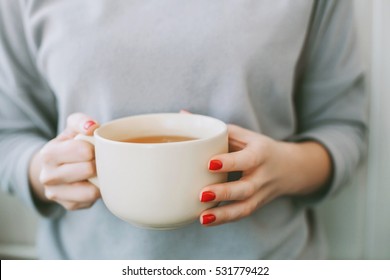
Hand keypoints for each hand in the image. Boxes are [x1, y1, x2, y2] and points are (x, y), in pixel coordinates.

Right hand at [29, 113, 100, 209]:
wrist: (55, 167)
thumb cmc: (70, 144)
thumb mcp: (72, 128)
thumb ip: (81, 122)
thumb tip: (92, 127)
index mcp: (49, 154)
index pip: (82, 150)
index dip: (94, 148)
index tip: (95, 147)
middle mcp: (48, 176)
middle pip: (88, 170)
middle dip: (99, 163)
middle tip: (99, 160)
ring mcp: (56, 194)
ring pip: (90, 191)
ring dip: (99, 180)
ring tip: (98, 171)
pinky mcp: (68, 205)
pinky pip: (92, 201)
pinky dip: (97, 191)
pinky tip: (93, 183)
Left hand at [199, 124, 331, 225]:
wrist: (289, 168)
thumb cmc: (258, 147)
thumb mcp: (244, 134)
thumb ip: (217, 129)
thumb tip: (183, 114)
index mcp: (260, 153)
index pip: (246, 159)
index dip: (229, 162)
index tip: (209, 163)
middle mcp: (262, 176)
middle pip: (246, 188)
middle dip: (224, 193)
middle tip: (202, 194)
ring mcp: (260, 193)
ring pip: (245, 207)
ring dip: (224, 215)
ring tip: (202, 218)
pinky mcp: (256, 205)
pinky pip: (241, 214)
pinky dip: (224, 219)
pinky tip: (206, 220)